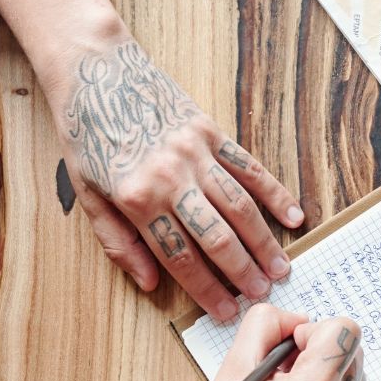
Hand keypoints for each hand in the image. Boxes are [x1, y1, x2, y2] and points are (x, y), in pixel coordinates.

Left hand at [56, 38, 305, 320]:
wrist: (93, 67)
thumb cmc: (86, 132)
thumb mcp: (86, 193)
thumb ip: (117, 241)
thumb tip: (150, 283)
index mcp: (137, 198)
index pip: (180, 256)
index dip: (206, 290)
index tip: (226, 313)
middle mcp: (171, 178)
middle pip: (217, 237)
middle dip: (242, 272)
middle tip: (262, 297)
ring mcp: (195, 153)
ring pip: (240, 207)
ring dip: (263, 242)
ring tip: (280, 269)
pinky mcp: (210, 131)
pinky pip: (249, 167)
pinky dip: (274, 193)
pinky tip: (293, 216)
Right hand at [61, 304, 362, 380]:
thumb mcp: (235, 364)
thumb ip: (267, 323)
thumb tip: (299, 319)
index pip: (347, 332)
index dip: (316, 328)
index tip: (292, 343)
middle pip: (355, 351)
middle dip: (321, 349)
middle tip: (285, 367)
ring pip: (356, 375)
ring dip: (327, 370)